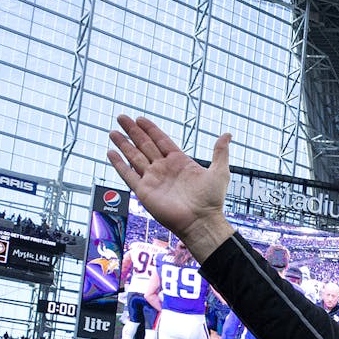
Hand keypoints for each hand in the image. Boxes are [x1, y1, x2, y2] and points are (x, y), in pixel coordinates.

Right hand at [107, 115, 234, 259]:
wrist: (201, 220)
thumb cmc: (211, 199)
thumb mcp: (219, 171)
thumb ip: (220, 152)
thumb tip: (228, 135)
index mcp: (179, 162)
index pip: (161, 140)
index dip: (150, 129)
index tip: (140, 119)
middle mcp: (164, 168)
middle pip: (145, 145)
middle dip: (133, 131)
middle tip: (122, 118)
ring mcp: (153, 179)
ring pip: (134, 156)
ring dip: (123, 144)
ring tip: (113, 132)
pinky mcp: (144, 191)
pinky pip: (128, 175)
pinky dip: (119, 164)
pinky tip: (111, 153)